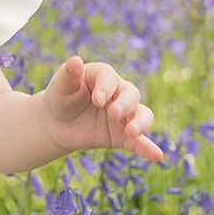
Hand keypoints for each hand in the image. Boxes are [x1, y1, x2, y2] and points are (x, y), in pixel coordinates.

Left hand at [42, 55, 163, 162]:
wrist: (57, 124)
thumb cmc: (59, 98)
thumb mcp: (59, 87)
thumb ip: (68, 74)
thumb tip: (75, 60)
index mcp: (102, 76)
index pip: (109, 78)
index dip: (106, 88)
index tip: (97, 100)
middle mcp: (118, 93)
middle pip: (131, 94)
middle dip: (125, 104)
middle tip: (113, 114)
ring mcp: (123, 115)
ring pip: (141, 115)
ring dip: (141, 123)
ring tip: (132, 132)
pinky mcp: (122, 135)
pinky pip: (139, 142)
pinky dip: (148, 148)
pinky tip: (156, 155)